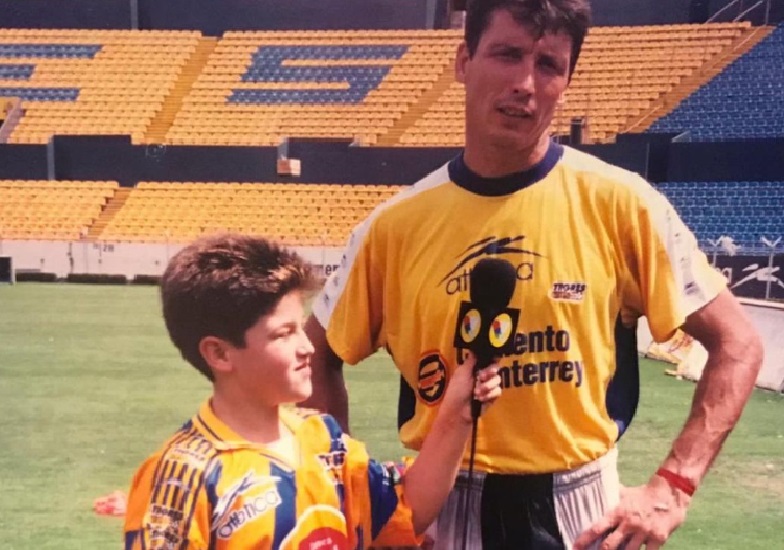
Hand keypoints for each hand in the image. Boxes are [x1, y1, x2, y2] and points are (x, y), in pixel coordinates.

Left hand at [441, 351, 501, 423]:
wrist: (458, 412)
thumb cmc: (456, 391)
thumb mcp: (462, 372)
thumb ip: (472, 360)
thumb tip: (476, 346)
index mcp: (474, 367)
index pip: (487, 358)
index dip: (492, 357)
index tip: (492, 358)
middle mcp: (482, 375)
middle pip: (495, 367)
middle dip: (489, 371)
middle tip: (481, 376)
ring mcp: (488, 386)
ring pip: (498, 379)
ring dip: (487, 386)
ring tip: (477, 393)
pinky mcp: (492, 397)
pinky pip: (498, 391)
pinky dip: (489, 395)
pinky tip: (481, 399)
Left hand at [573, 475, 689, 549]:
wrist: (669, 493)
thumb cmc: (643, 494)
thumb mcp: (625, 493)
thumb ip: (611, 496)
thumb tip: (594, 488)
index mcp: (618, 512)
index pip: (597, 527)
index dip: (585, 539)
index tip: (575, 547)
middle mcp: (629, 523)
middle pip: (610, 545)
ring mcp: (644, 532)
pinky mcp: (658, 539)